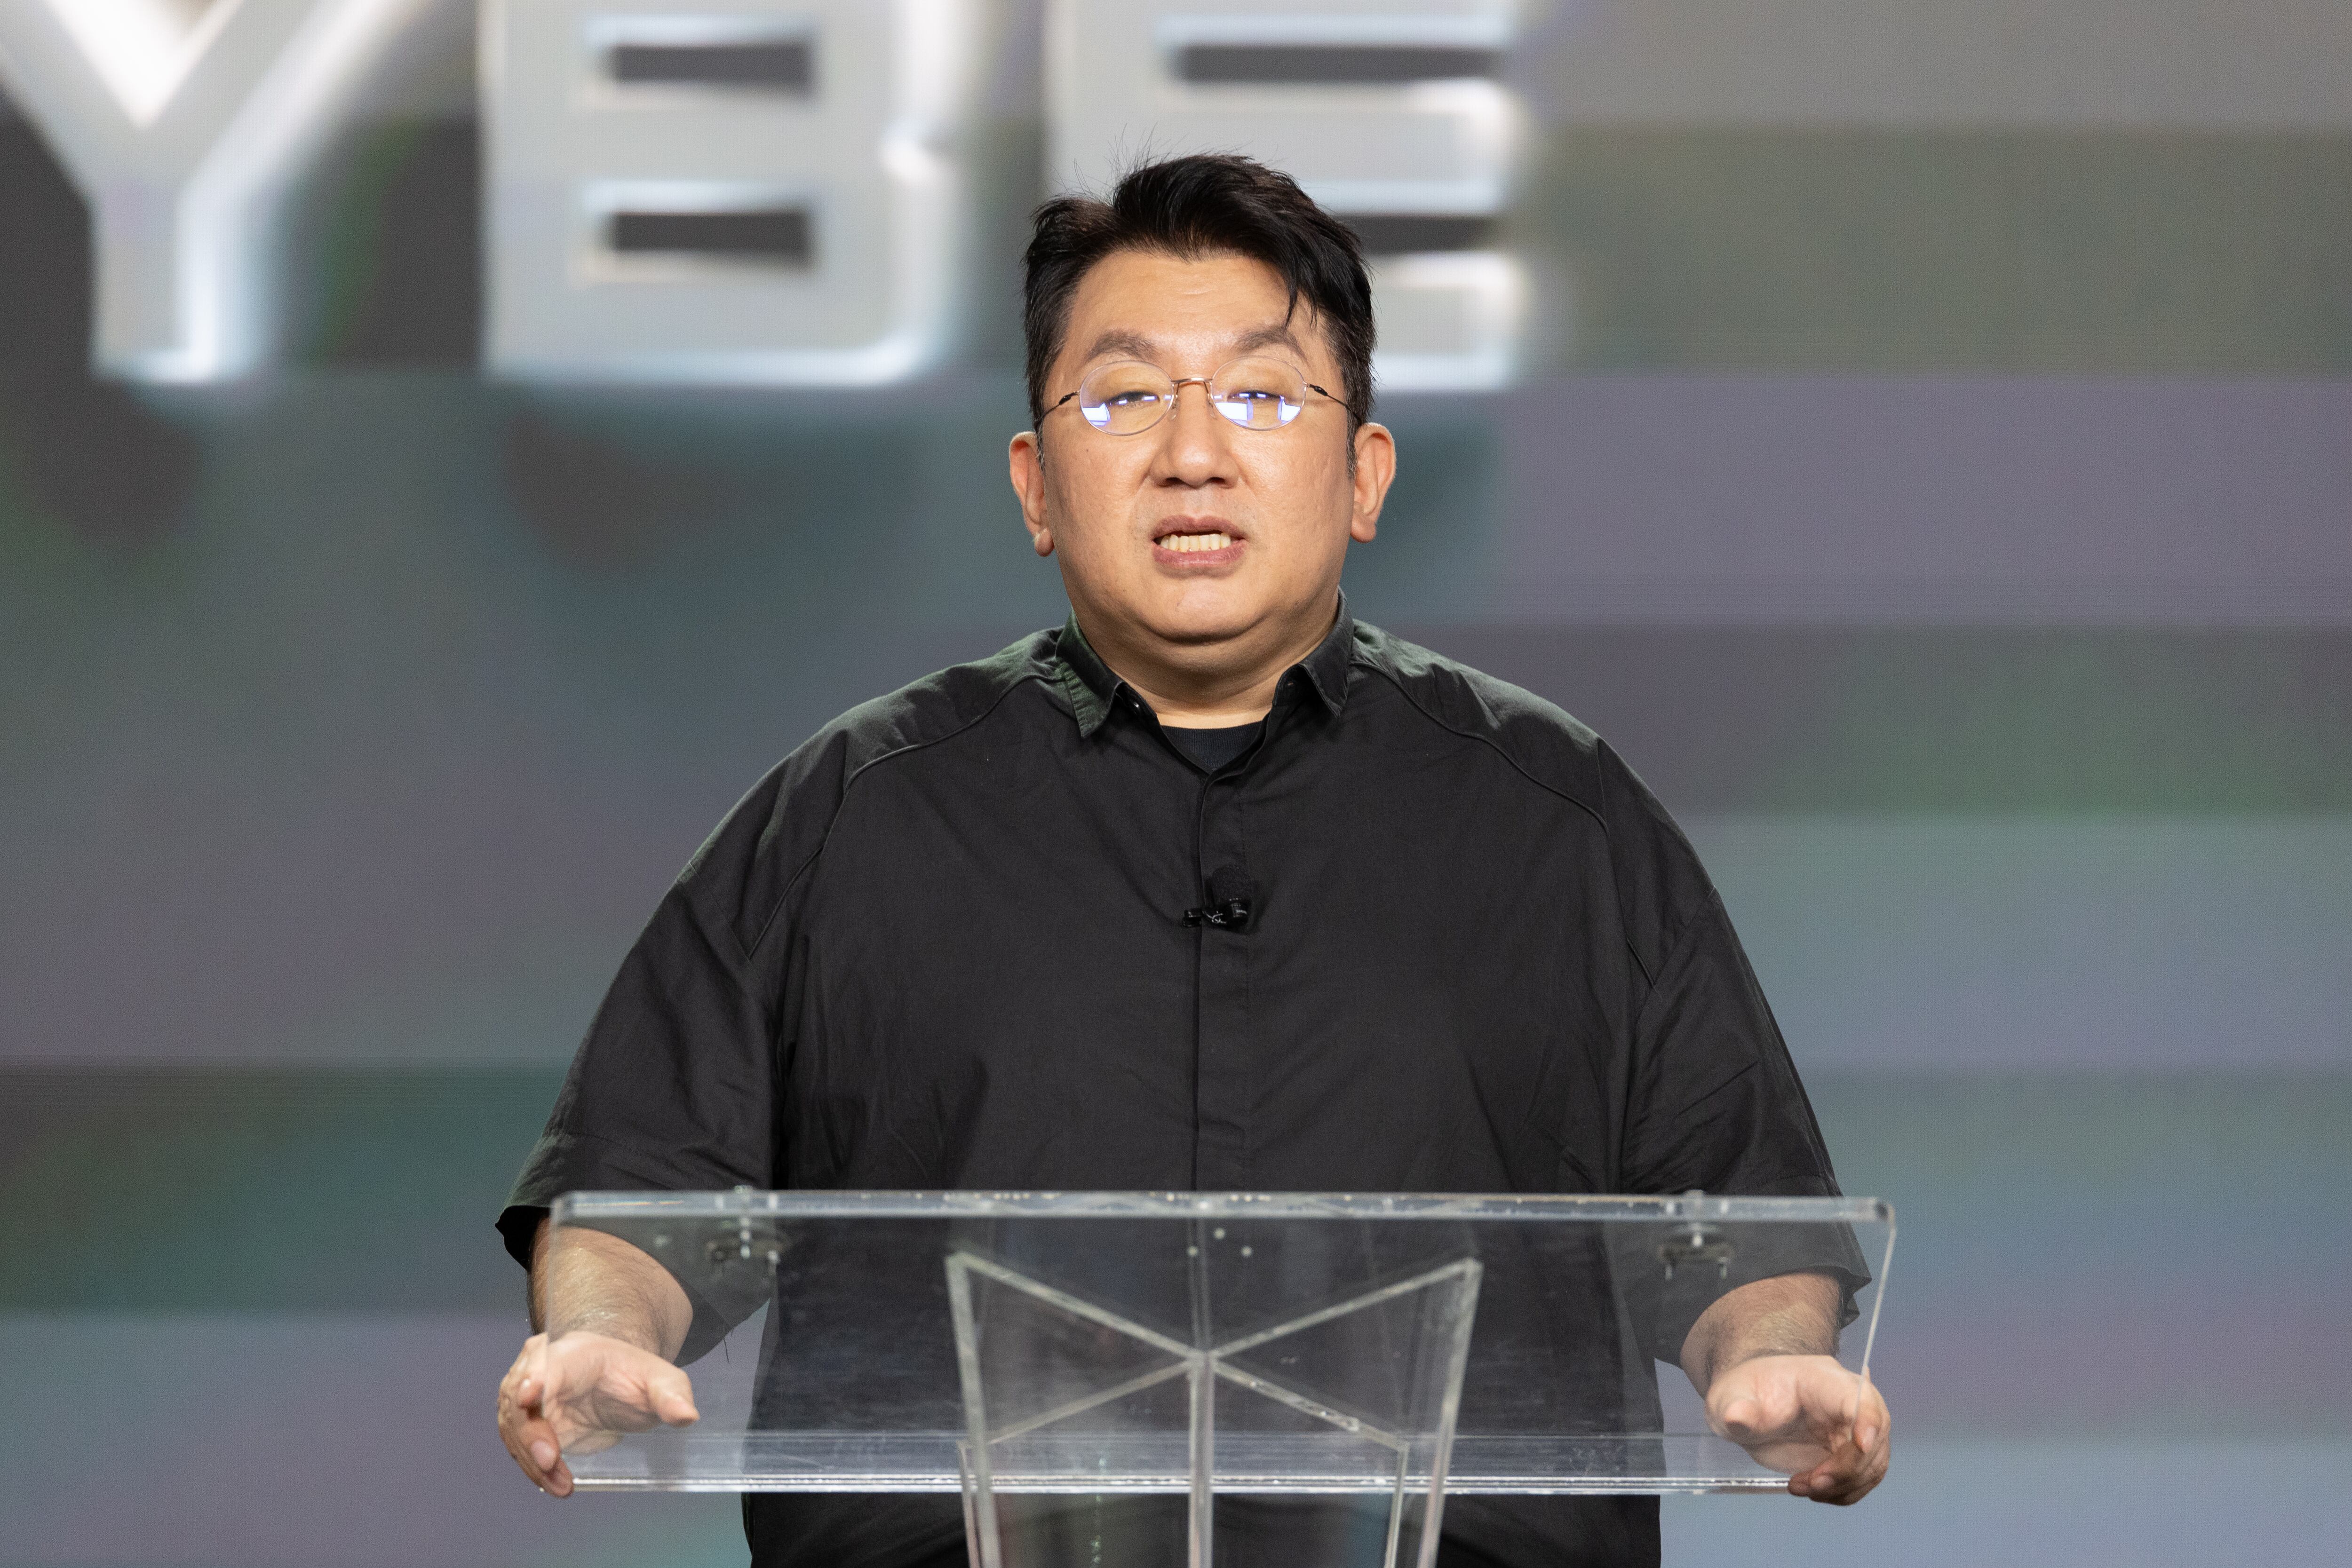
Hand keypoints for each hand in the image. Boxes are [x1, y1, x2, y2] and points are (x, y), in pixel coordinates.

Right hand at [496, 1329, 699, 1496]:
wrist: (618, 1384)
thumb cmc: (636, 1376)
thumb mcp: (662, 1380)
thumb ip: (673, 1395)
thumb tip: (686, 1415)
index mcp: (574, 1352)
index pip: (547, 1361)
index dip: (534, 1378)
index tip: (528, 1396)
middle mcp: (542, 1371)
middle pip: (519, 1398)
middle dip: (530, 1432)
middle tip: (550, 1462)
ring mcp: (529, 1399)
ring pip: (514, 1428)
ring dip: (532, 1459)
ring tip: (560, 1484)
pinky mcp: (529, 1426)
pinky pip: (520, 1447)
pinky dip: (534, 1468)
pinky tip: (554, 1483)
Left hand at [1705, 1354, 1888, 1503]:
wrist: (1749, 1404)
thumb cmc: (1744, 1393)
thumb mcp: (1730, 1397)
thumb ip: (1735, 1408)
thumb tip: (1738, 1418)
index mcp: (1822, 1379)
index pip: (1859, 1396)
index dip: (1868, 1420)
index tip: (1860, 1445)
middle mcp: (1846, 1401)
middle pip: (1873, 1437)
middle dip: (1847, 1469)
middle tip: (1811, 1483)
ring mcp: (1851, 1427)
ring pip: (1872, 1463)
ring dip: (1842, 1486)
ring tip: (1801, 1486)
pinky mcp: (1849, 1452)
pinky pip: (1863, 1478)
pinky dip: (1842, 1492)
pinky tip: (1811, 1489)